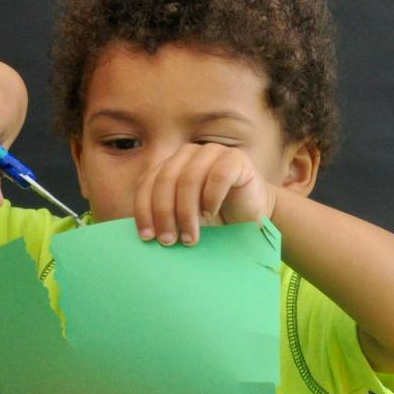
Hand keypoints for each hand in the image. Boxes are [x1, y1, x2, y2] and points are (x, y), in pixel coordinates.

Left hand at [134, 142, 276, 245]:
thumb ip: (163, 216)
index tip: (147, 237)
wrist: (253, 215)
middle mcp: (188, 154)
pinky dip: (210, 198)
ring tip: (190, 237)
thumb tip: (140, 235)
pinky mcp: (236, 159)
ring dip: (186, 212)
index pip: (147, 182)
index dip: (144, 209)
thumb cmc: (215, 218)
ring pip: (189, 179)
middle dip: (164, 214)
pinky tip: (210, 214)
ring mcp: (212, 152)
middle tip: (168, 241)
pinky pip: (218, 176)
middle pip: (166, 180)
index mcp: (170, 164)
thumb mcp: (183, 218)